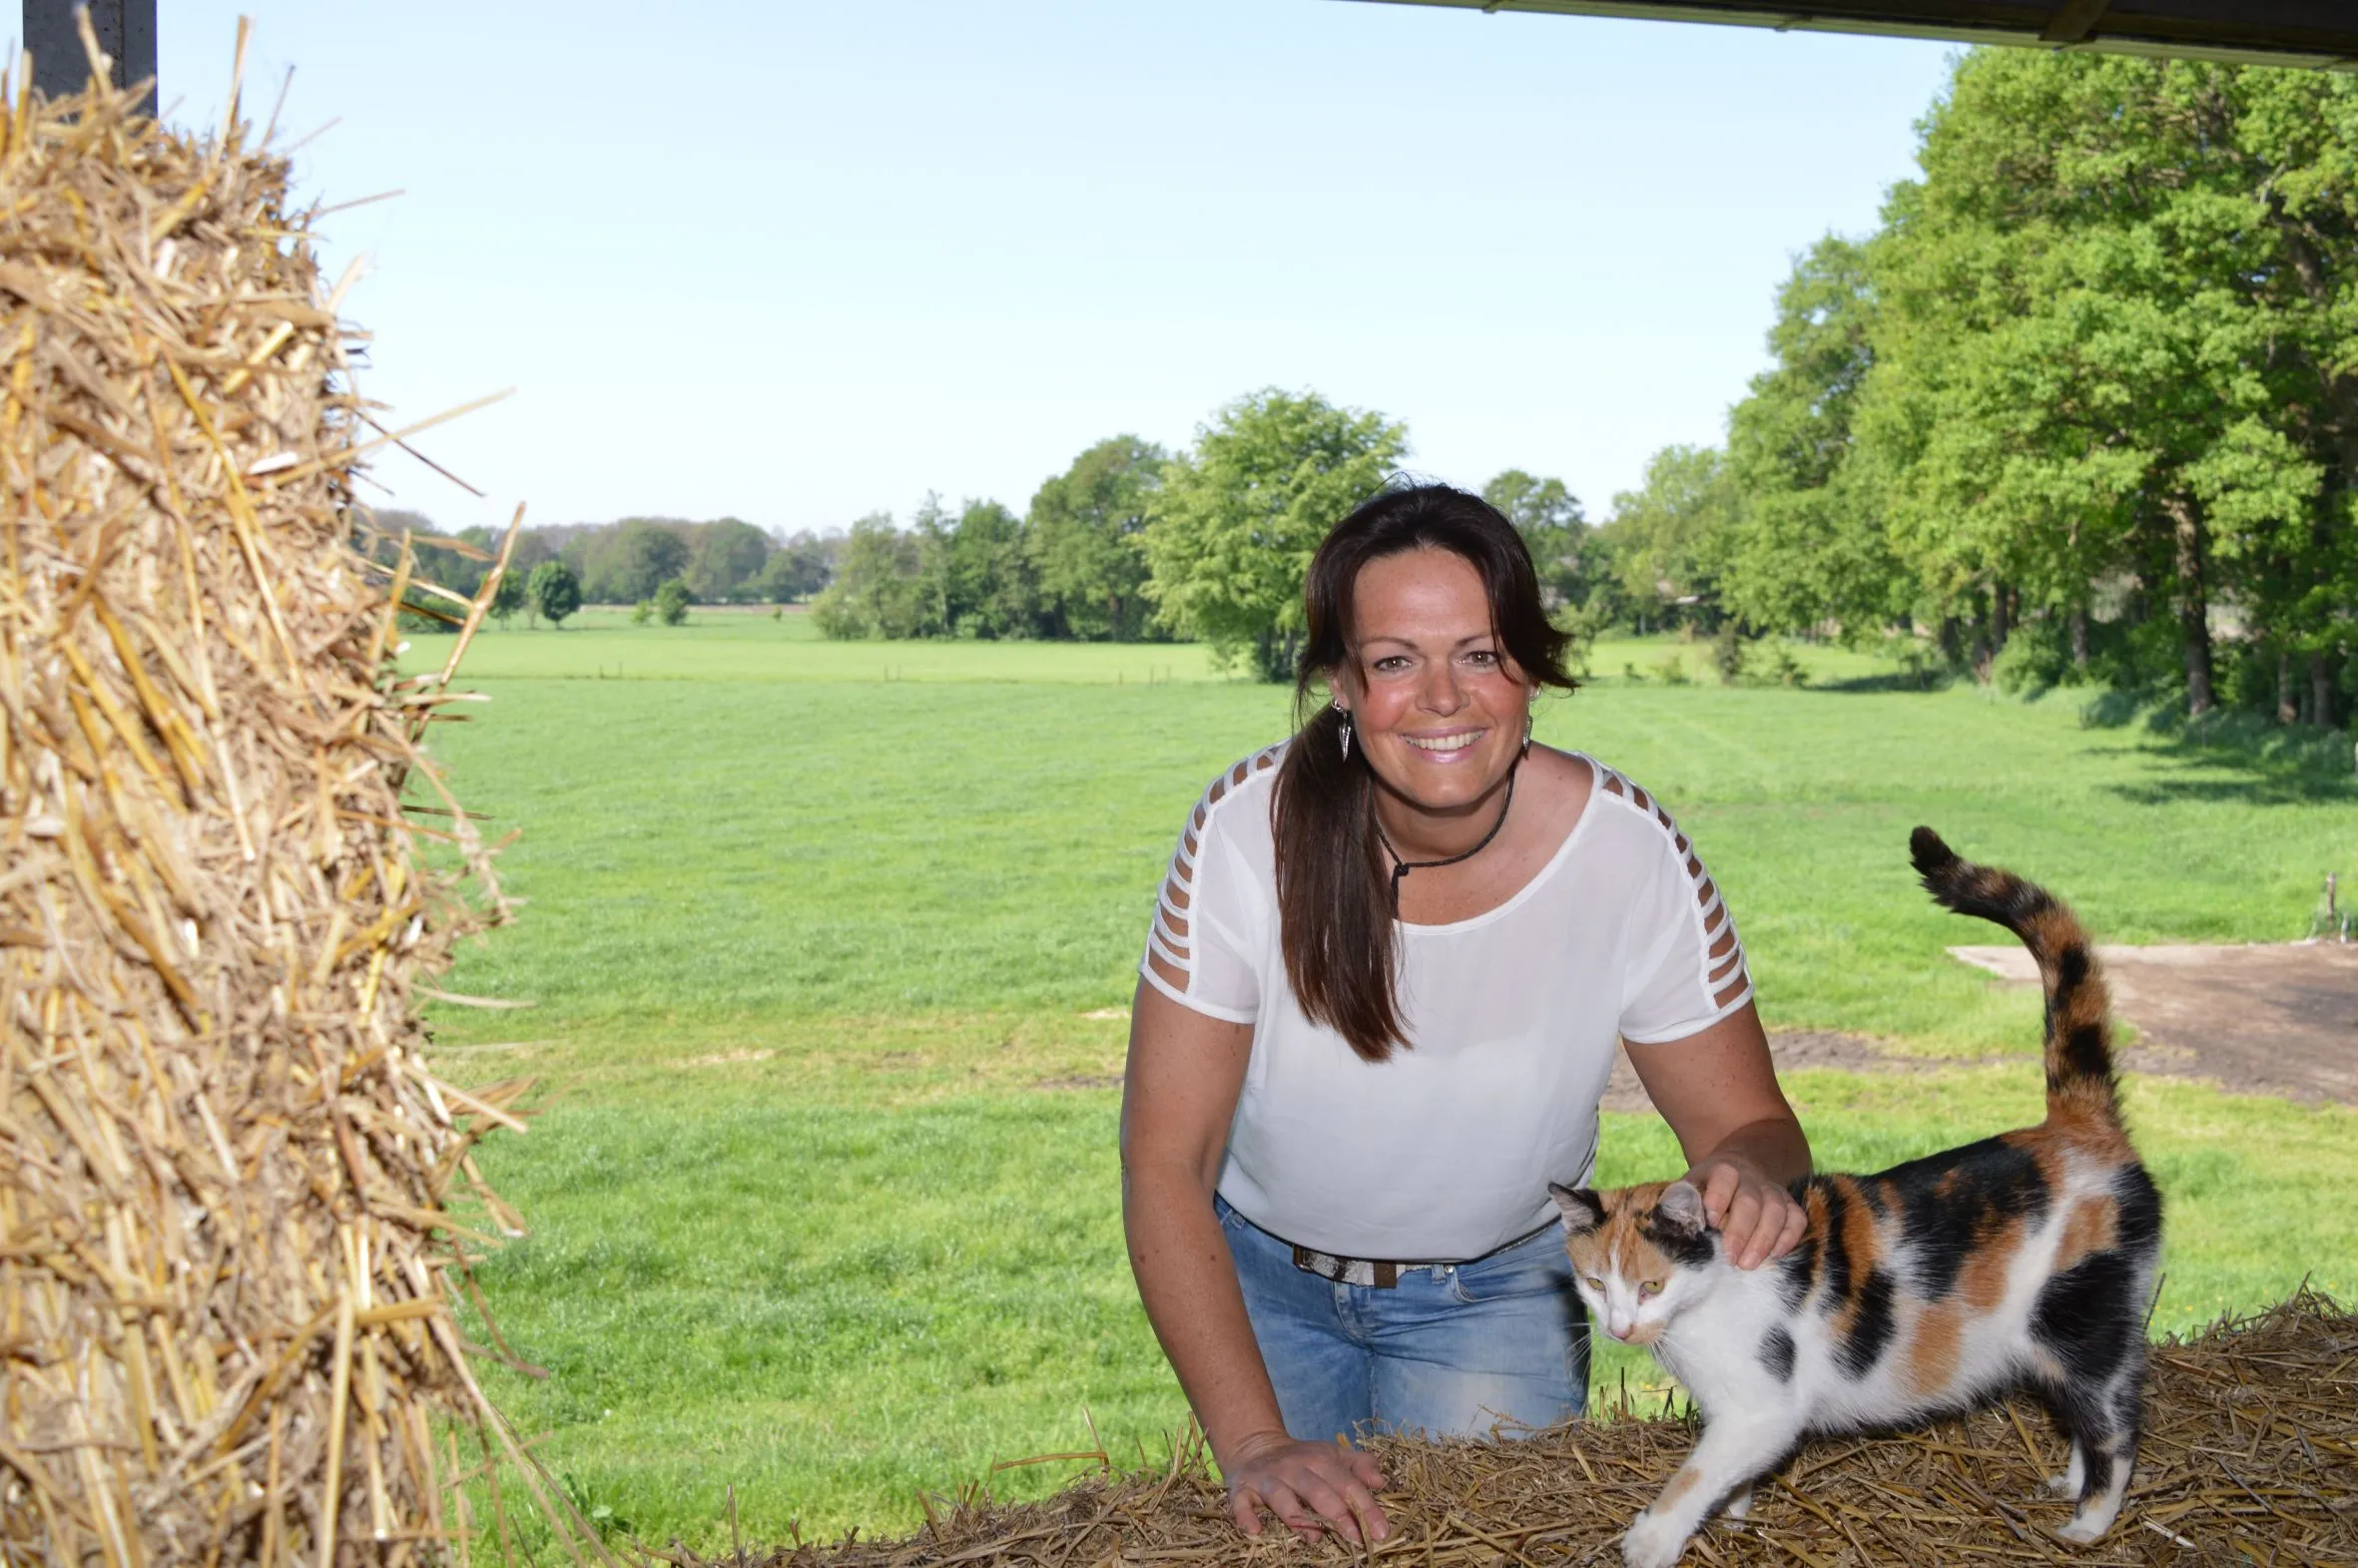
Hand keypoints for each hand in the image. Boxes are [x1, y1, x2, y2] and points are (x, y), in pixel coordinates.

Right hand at [1220, 1430, 1389, 1545]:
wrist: (1255, 1445)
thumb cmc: (1304, 1460)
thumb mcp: (1333, 1456)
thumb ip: (1360, 1466)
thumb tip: (1381, 1482)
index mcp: (1320, 1460)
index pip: (1348, 1484)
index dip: (1366, 1508)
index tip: (1382, 1533)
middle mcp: (1294, 1467)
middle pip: (1317, 1491)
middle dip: (1338, 1514)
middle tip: (1357, 1540)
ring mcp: (1267, 1478)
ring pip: (1281, 1497)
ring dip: (1296, 1517)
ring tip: (1313, 1539)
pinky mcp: (1242, 1489)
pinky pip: (1241, 1502)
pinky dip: (1245, 1515)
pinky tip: (1254, 1530)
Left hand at [1687, 1156, 1805, 1269]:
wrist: (1738, 1170)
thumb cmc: (1705, 1191)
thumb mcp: (1689, 1189)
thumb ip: (1681, 1204)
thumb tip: (1673, 1225)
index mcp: (1723, 1170)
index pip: (1724, 1176)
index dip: (1719, 1196)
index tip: (1711, 1220)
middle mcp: (1751, 1178)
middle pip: (1751, 1201)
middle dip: (1741, 1231)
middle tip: (1730, 1257)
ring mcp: (1773, 1191)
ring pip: (1776, 1211)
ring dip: (1764, 1240)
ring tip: (1747, 1265)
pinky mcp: (1789, 1206)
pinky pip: (1797, 1220)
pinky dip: (1788, 1238)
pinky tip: (1775, 1256)